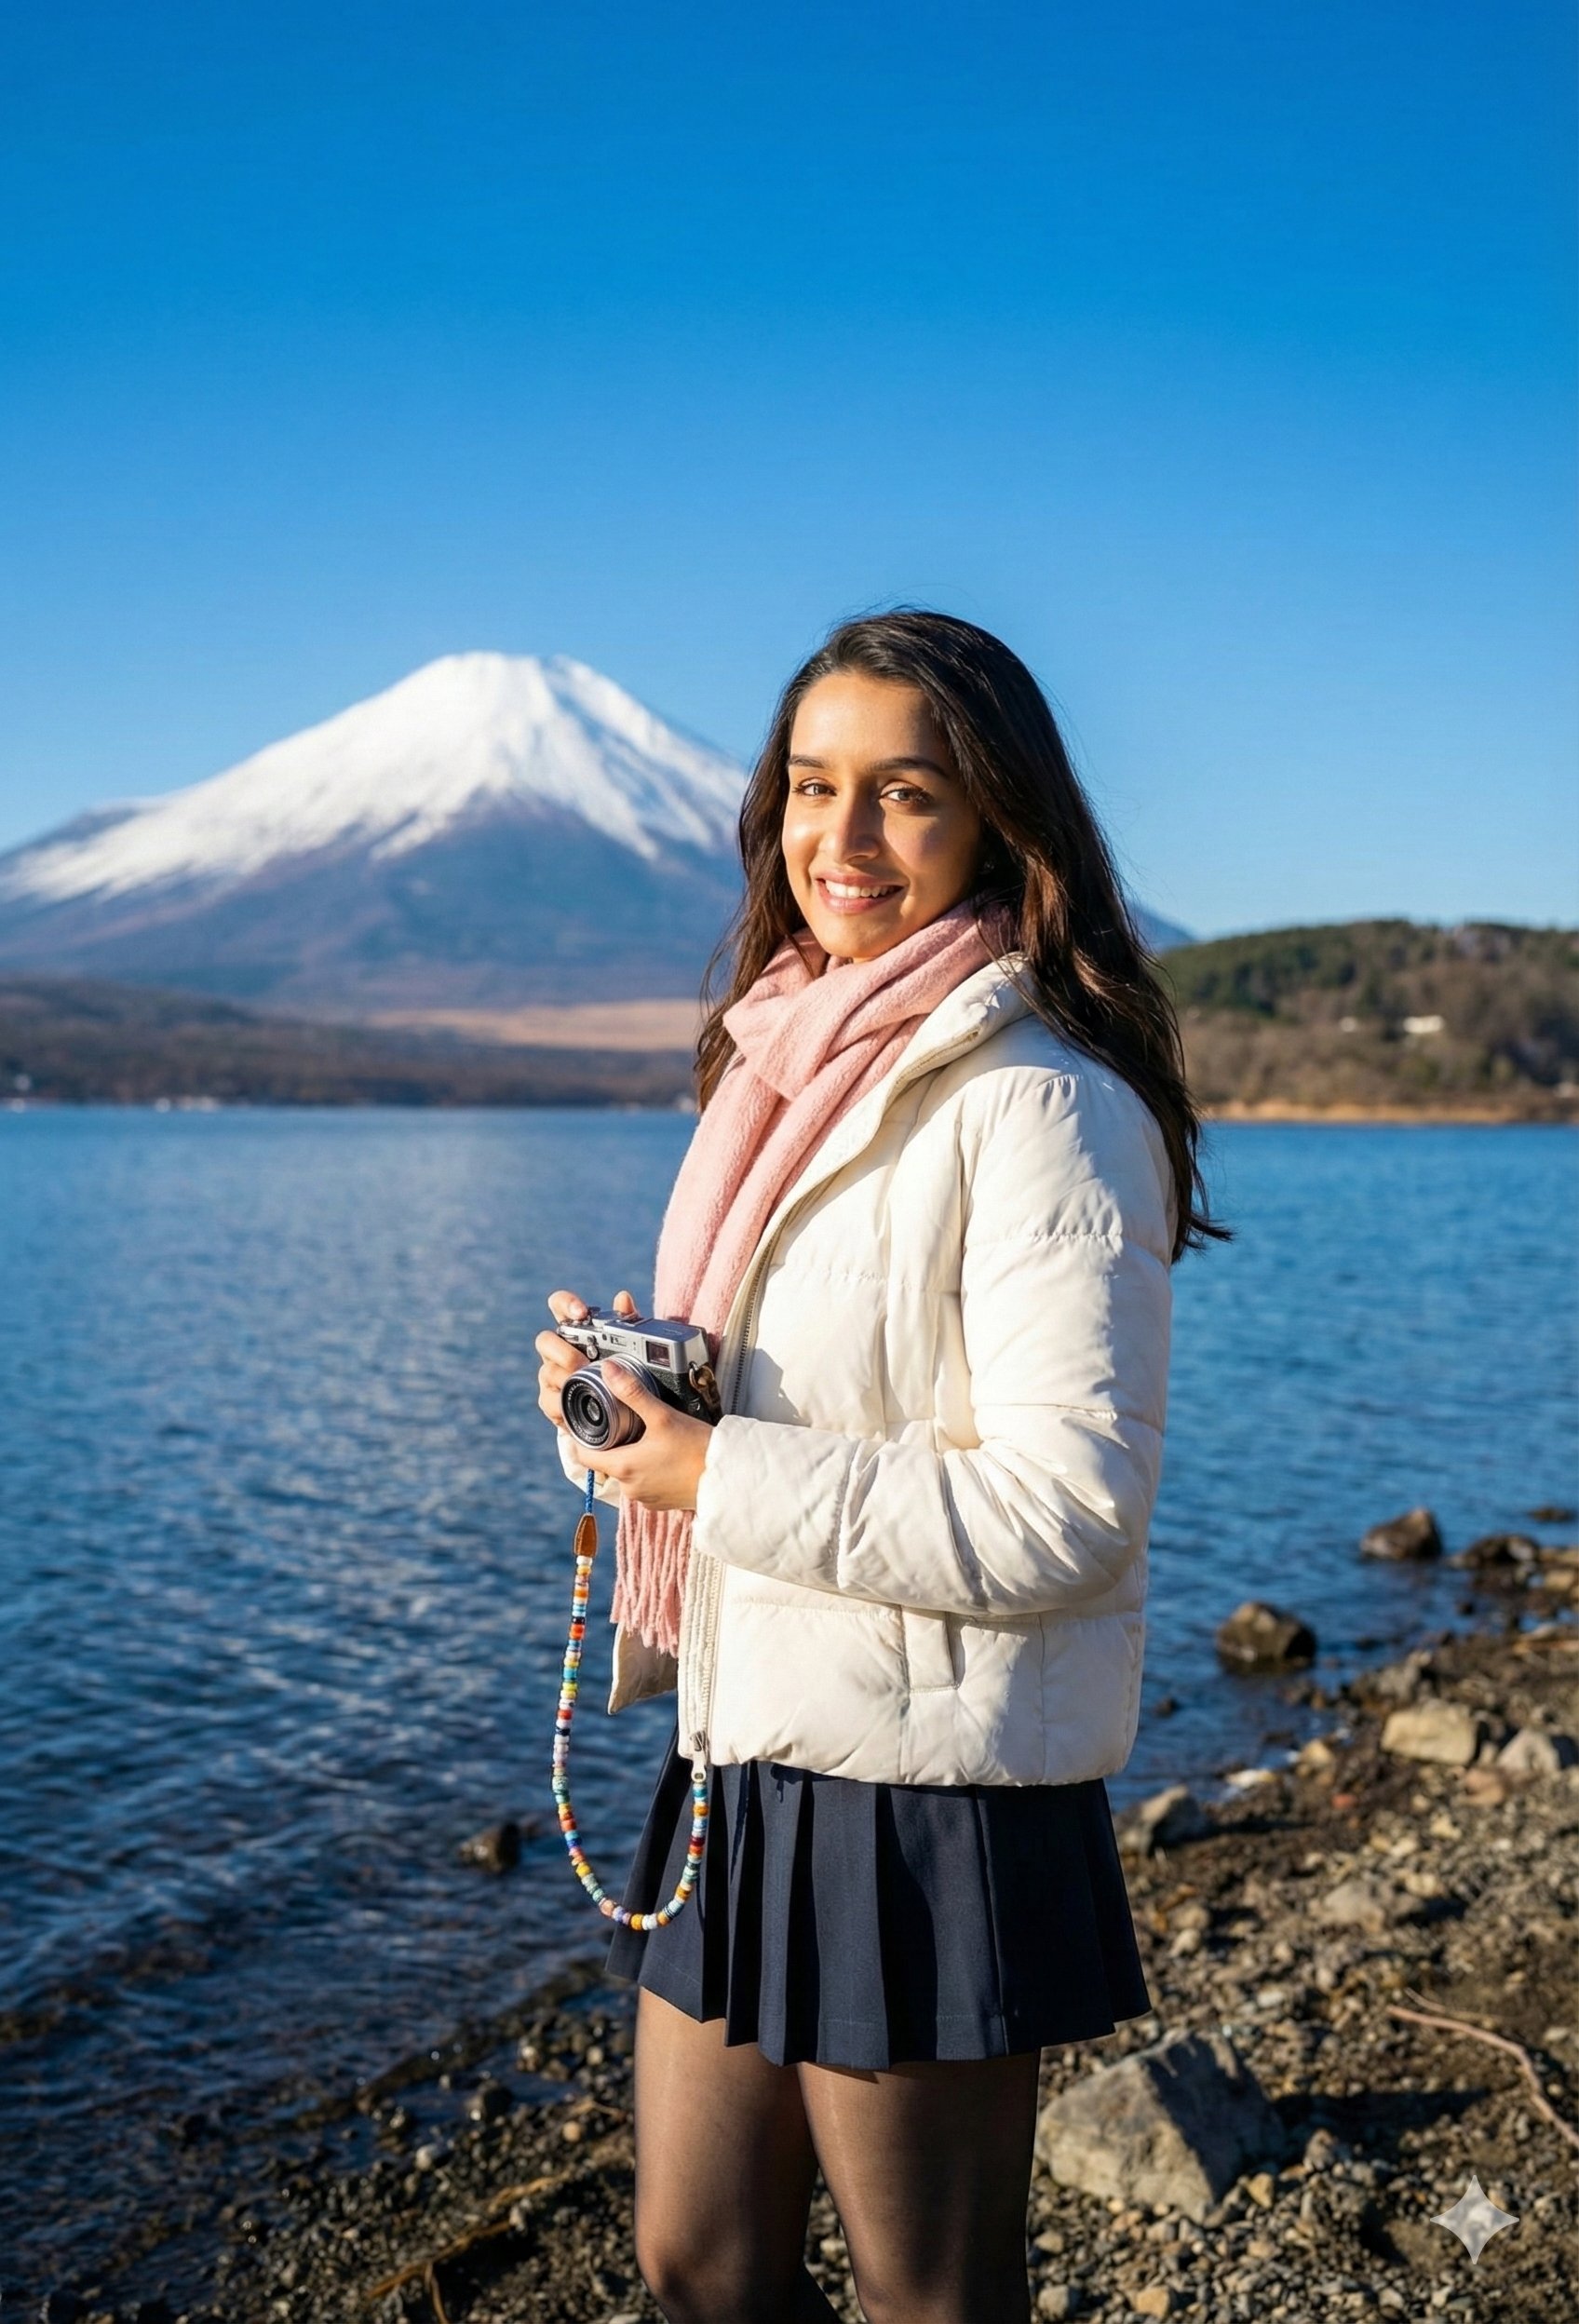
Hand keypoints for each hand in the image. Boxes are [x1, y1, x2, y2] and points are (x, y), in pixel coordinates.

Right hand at [535, 1287, 637, 1427]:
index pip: (559, 1306)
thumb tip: (623, 1297)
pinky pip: (548, 1400)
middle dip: (563, 1351)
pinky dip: (563, 1403)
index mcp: (575, 1331)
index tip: (581, 1312)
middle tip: (584, 1363)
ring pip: (546, 1371)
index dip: (565, 1303)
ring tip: (586, 1385)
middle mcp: (558, 1350)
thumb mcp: (630, 1348)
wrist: (618, 1415)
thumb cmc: (621, 1373)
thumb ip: (627, 1322)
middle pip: (544, 1340)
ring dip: (565, 1378)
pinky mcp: (550, 1402)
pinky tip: (577, 1403)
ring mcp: (551, 1376)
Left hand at [588, 1362, 712, 1514]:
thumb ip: (632, 1393)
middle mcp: (629, 1488)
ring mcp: (645, 1498)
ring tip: (645, 1437)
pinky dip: (647, 1471)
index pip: (582, 1455)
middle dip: (612, 1443)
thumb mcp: (662, 1415)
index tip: (589, 1421)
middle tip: (622, 1422)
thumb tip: (608, 1370)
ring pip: (626, 1474)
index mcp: (623, 1468)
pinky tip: (662, 1456)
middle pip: (606, 1462)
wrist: (727, 1477)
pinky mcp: (660, 1502)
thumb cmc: (696, 1449)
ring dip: (631, 1458)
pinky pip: (644, 1484)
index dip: (581, 1437)